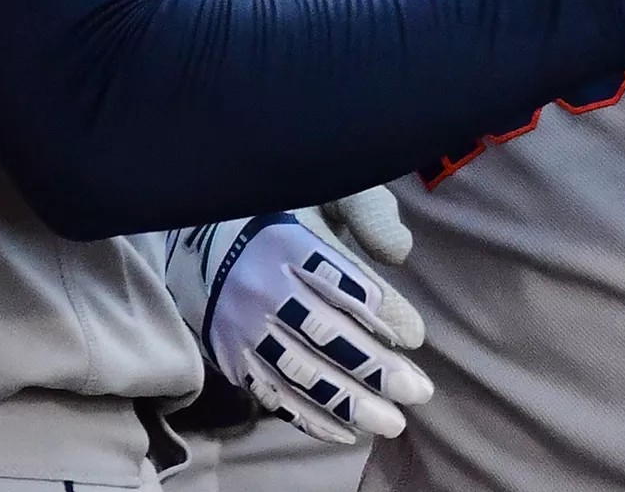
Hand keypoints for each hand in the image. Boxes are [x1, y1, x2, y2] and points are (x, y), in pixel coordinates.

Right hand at [165, 198, 433, 446]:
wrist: (205, 242)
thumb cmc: (288, 216)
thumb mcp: (327, 194)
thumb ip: (368, 213)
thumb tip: (401, 252)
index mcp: (288, 241)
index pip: (340, 280)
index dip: (381, 310)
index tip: (416, 338)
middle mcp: (261, 287)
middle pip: (323, 333)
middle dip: (374, 368)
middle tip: (418, 390)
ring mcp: (243, 328)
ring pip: (300, 372)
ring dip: (348, 402)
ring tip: (392, 422)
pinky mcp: (232, 357)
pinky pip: (273, 394)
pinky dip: (309, 417)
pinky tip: (346, 430)